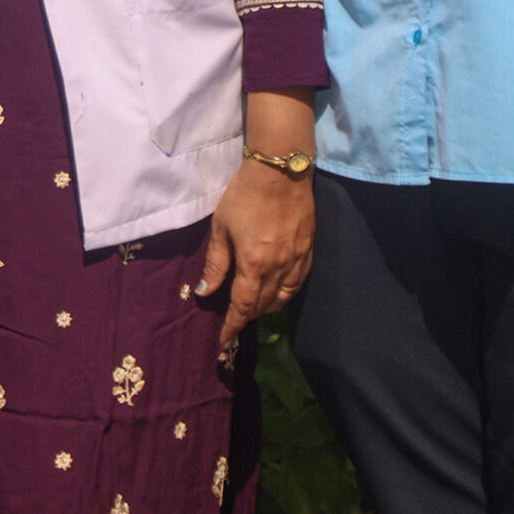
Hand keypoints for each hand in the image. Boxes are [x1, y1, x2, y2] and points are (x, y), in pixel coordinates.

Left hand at [196, 160, 314, 348]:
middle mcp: (280, 269)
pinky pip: (298, 283)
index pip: (243, 307)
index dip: (232, 326)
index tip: (222, 342)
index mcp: (255, 265)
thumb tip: (205, 292)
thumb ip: (216, 263)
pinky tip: (275, 291)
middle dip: (248, 317)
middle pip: (264, 306)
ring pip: (284, 298)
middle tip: (233, 321)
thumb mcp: (221, 228)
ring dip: (267, 308)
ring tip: (252, 308)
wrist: (280, 172)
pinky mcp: (309, 251)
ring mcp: (298, 261)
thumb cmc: (244, 197)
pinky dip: (285, 294)